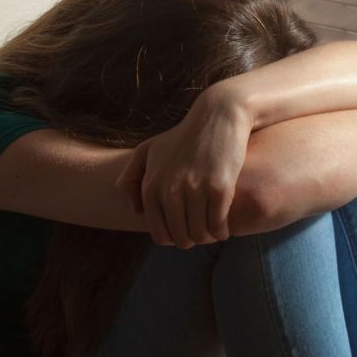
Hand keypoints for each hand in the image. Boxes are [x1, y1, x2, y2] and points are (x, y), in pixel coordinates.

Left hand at [114, 85, 252, 247]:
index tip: (185, 230)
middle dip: (192, 240)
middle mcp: (169, 190)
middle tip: (201, 231)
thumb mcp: (149, 150)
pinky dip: (222, 231)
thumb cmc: (183, 136)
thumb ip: (131, 178)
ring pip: (200, 234)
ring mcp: (194, 189)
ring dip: (208, 237)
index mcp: (151, 186)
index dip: (174, 238)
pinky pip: (218, 225)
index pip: (160, 234)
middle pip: (181, 238)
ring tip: (213, 230)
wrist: (217, 116)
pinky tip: (225, 225)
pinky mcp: (219, 188)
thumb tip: (136, 211)